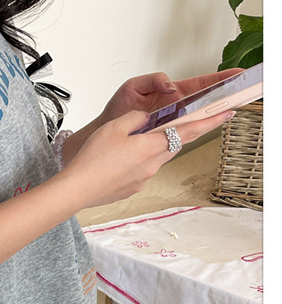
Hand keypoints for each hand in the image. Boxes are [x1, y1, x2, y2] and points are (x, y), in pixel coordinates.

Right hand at [60, 107, 234, 208]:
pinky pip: (139, 171)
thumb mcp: (115, 127)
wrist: (77, 189)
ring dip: (149, 150)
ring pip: (154, 158)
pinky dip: (133, 164)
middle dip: (174, 135)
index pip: (188, 131)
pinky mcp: (131, 189)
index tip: (227, 114)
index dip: (209, 122)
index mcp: (152, 146)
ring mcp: (143, 179)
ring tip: (126, 147)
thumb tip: (145, 120)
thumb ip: (135, 119)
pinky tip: (115, 162)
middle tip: (174, 126)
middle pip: (172, 145)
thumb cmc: (93, 159)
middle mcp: (153, 164)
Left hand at [100, 69, 243, 122]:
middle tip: (243, 92)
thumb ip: (152, 81)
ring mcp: (171, 124)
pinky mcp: (165, 138)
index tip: (237, 74)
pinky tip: (206, 127)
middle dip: (224, 96)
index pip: (200, 84)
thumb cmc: (117, 108)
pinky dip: (194, 131)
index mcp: (170, 93)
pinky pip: (183, 135)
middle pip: (204, 102)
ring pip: (196, 120)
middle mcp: (174, 108)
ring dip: (213, 115)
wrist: (104, 131)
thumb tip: (170, 85)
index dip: (218, 79)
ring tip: (230, 108)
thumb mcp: (133, 86)